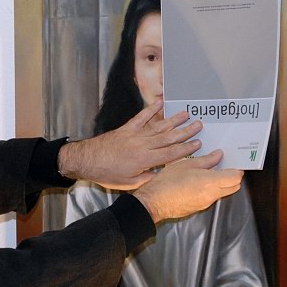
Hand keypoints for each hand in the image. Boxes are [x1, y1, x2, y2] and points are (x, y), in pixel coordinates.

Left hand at [57, 100, 202, 189]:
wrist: (86, 160)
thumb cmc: (106, 174)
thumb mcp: (129, 183)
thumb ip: (148, 178)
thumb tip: (163, 174)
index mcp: (145, 160)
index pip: (171, 154)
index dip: (186, 149)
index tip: (198, 144)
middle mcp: (142, 144)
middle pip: (168, 137)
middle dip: (185, 131)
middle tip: (199, 125)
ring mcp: (135, 134)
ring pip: (158, 126)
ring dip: (173, 119)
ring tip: (186, 113)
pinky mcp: (126, 128)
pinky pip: (141, 117)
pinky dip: (151, 109)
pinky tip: (160, 103)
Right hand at [132, 150, 243, 222]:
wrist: (154, 202)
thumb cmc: (167, 182)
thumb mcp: (186, 164)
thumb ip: (206, 160)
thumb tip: (218, 156)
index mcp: (210, 182)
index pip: (236, 177)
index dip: (237, 169)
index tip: (232, 163)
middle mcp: (211, 194)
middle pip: (233, 187)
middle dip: (232, 177)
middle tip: (223, 167)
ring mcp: (206, 203)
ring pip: (223, 192)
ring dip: (221, 184)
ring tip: (207, 173)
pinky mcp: (199, 207)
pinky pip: (211, 198)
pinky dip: (210, 190)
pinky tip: (197, 183)